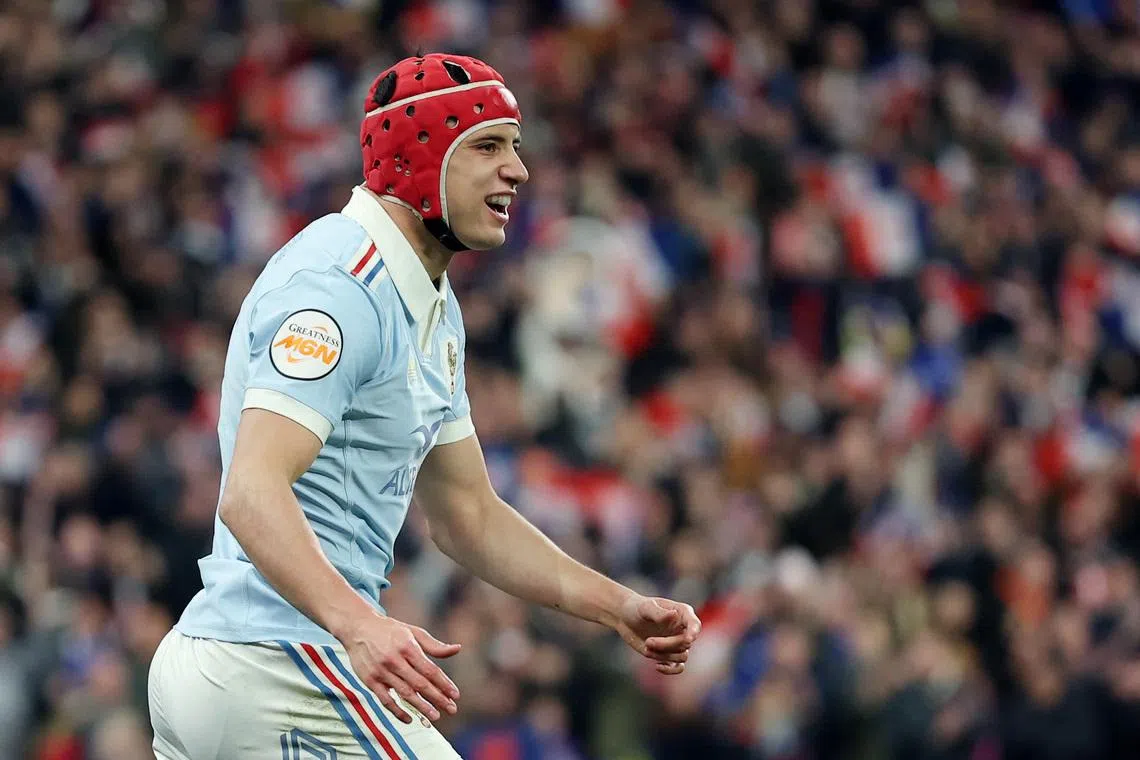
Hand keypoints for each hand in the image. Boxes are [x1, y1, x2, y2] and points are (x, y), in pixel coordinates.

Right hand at [337, 611, 461, 723]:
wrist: (358, 628)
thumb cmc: (391, 630)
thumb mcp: (413, 632)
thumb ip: (434, 645)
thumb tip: (458, 649)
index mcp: (408, 646)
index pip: (430, 670)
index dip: (444, 684)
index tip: (455, 695)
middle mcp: (395, 660)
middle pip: (420, 684)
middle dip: (438, 698)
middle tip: (452, 709)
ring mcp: (381, 671)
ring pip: (405, 694)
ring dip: (421, 707)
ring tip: (435, 716)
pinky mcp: (370, 680)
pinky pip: (386, 700)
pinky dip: (397, 711)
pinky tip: (409, 719)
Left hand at [613, 594, 700, 674]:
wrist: (625, 618)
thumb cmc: (636, 607)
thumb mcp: (645, 607)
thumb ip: (659, 612)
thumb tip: (674, 615)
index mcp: (682, 613)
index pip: (695, 625)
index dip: (694, 632)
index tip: (688, 638)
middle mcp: (683, 629)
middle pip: (686, 643)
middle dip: (667, 645)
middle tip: (648, 641)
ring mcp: (676, 643)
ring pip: (681, 656)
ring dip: (664, 655)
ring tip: (647, 646)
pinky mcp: (668, 654)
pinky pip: (678, 668)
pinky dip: (670, 670)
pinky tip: (657, 666)